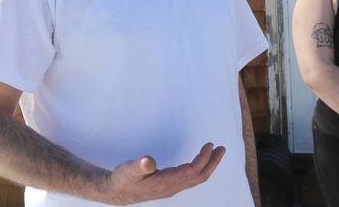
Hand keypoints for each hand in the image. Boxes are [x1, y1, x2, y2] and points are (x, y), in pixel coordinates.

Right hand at [103, 142, 224, 203]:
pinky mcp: (168, 186)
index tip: (210, 144)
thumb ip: (139, 166)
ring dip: (207, 165)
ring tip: (214, 152)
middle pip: (199, 177)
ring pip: (196, 178)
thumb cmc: (123, 179)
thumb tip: (148, 161)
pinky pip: (190, 178)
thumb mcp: (128, 170)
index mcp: (166, 183)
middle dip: (213, 163)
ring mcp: (171, 188)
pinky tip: (198, 161)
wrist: (116, 193)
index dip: (204, 158)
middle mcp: (172, 187)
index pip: (193, 171)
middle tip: (222, 149)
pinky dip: (198, 168)